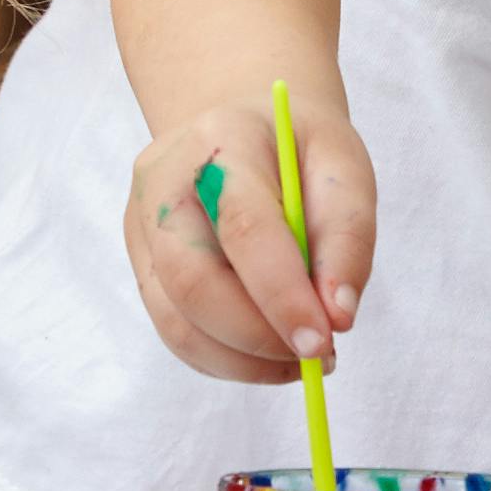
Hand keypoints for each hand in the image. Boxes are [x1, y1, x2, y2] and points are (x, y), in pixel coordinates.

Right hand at [124, 90, 376, 384]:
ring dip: (245, 359)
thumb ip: (348, 237)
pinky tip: (267, 350)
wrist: (242, 130)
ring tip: (300, 357)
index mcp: (222, 140)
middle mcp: (164, 181)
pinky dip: (227, 358)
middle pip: (192, 281)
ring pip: (176, 321)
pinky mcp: (141, 264)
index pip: (244, 226)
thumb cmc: (297, 150)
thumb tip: (338, 316)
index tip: (323, 341)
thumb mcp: (343, 168)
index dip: (282, 294)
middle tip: (318, 357)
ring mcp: (142, 226)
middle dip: (258, 337)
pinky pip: (175, 332)